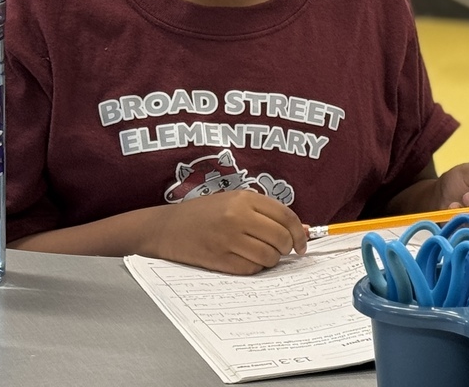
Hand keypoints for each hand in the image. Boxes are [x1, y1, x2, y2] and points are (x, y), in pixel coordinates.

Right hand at [150, 189, 307, 274]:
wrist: (166, 227)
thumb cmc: (202, 213)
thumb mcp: (234, 201)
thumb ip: (266, 212)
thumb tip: (301, 229)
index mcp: (244, 199)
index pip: (286, 216)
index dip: (300, 232)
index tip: (302, 241)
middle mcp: (238, 217)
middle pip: (281, 238)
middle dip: (287, 247)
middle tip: (282, 249)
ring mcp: (228, 240)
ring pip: (269, 256)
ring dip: (271, 259)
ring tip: (261, 253)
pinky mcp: (220, 260)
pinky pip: (251, 269)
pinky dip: (255, 267)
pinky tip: (246, 259)